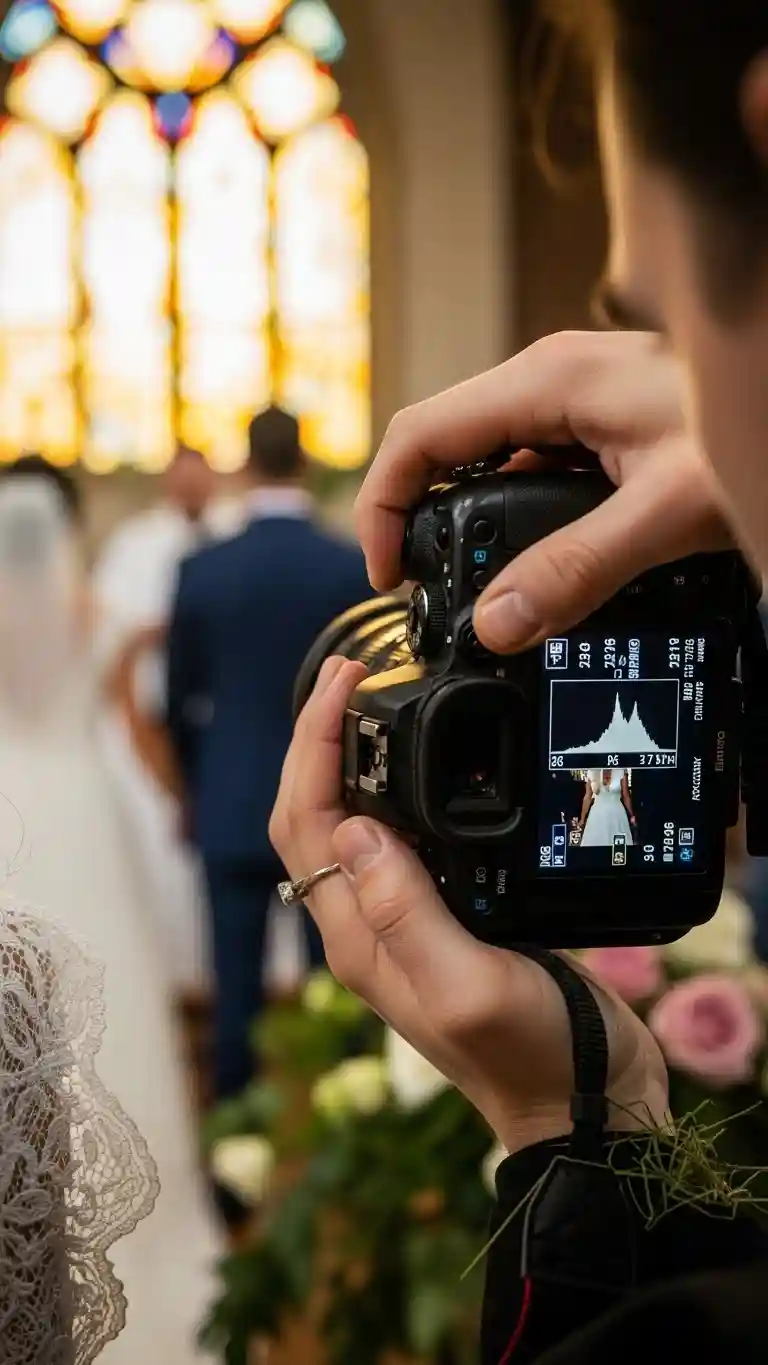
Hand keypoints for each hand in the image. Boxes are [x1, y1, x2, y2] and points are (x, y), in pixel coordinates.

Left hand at [270, 659, 667, 1152]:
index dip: (313, 747)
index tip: (345, 685)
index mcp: (357, 937)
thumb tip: (356, 826)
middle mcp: (368, 924)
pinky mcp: (449, 915)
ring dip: (355, 757)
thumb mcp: (466, 984)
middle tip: (358, 674)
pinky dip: (404, 786)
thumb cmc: (527, 1056)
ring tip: (379, 701)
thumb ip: (405, 910)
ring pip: (356, 821)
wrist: (584, 1099)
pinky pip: (407, 836)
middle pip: (316, 815)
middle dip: (323, 739)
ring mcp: (405, 920)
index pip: (305, 823)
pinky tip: (433, 762)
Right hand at [355, 330, 731, 652]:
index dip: (383, 506)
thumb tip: (496, 624)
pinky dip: (519, 521)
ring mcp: (574, 401)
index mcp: (547, 381)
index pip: (419, 435)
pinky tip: (540, 564)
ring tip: (480, 590)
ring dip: (475, 525)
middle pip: (445, 449)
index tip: (388, 576)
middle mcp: (549, 382)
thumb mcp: (666, 512)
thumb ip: (578, 569)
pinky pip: (532, 470)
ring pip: (489, 462)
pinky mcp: (598, 426)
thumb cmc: (758, 431)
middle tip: (430, 595)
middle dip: (423, 521)